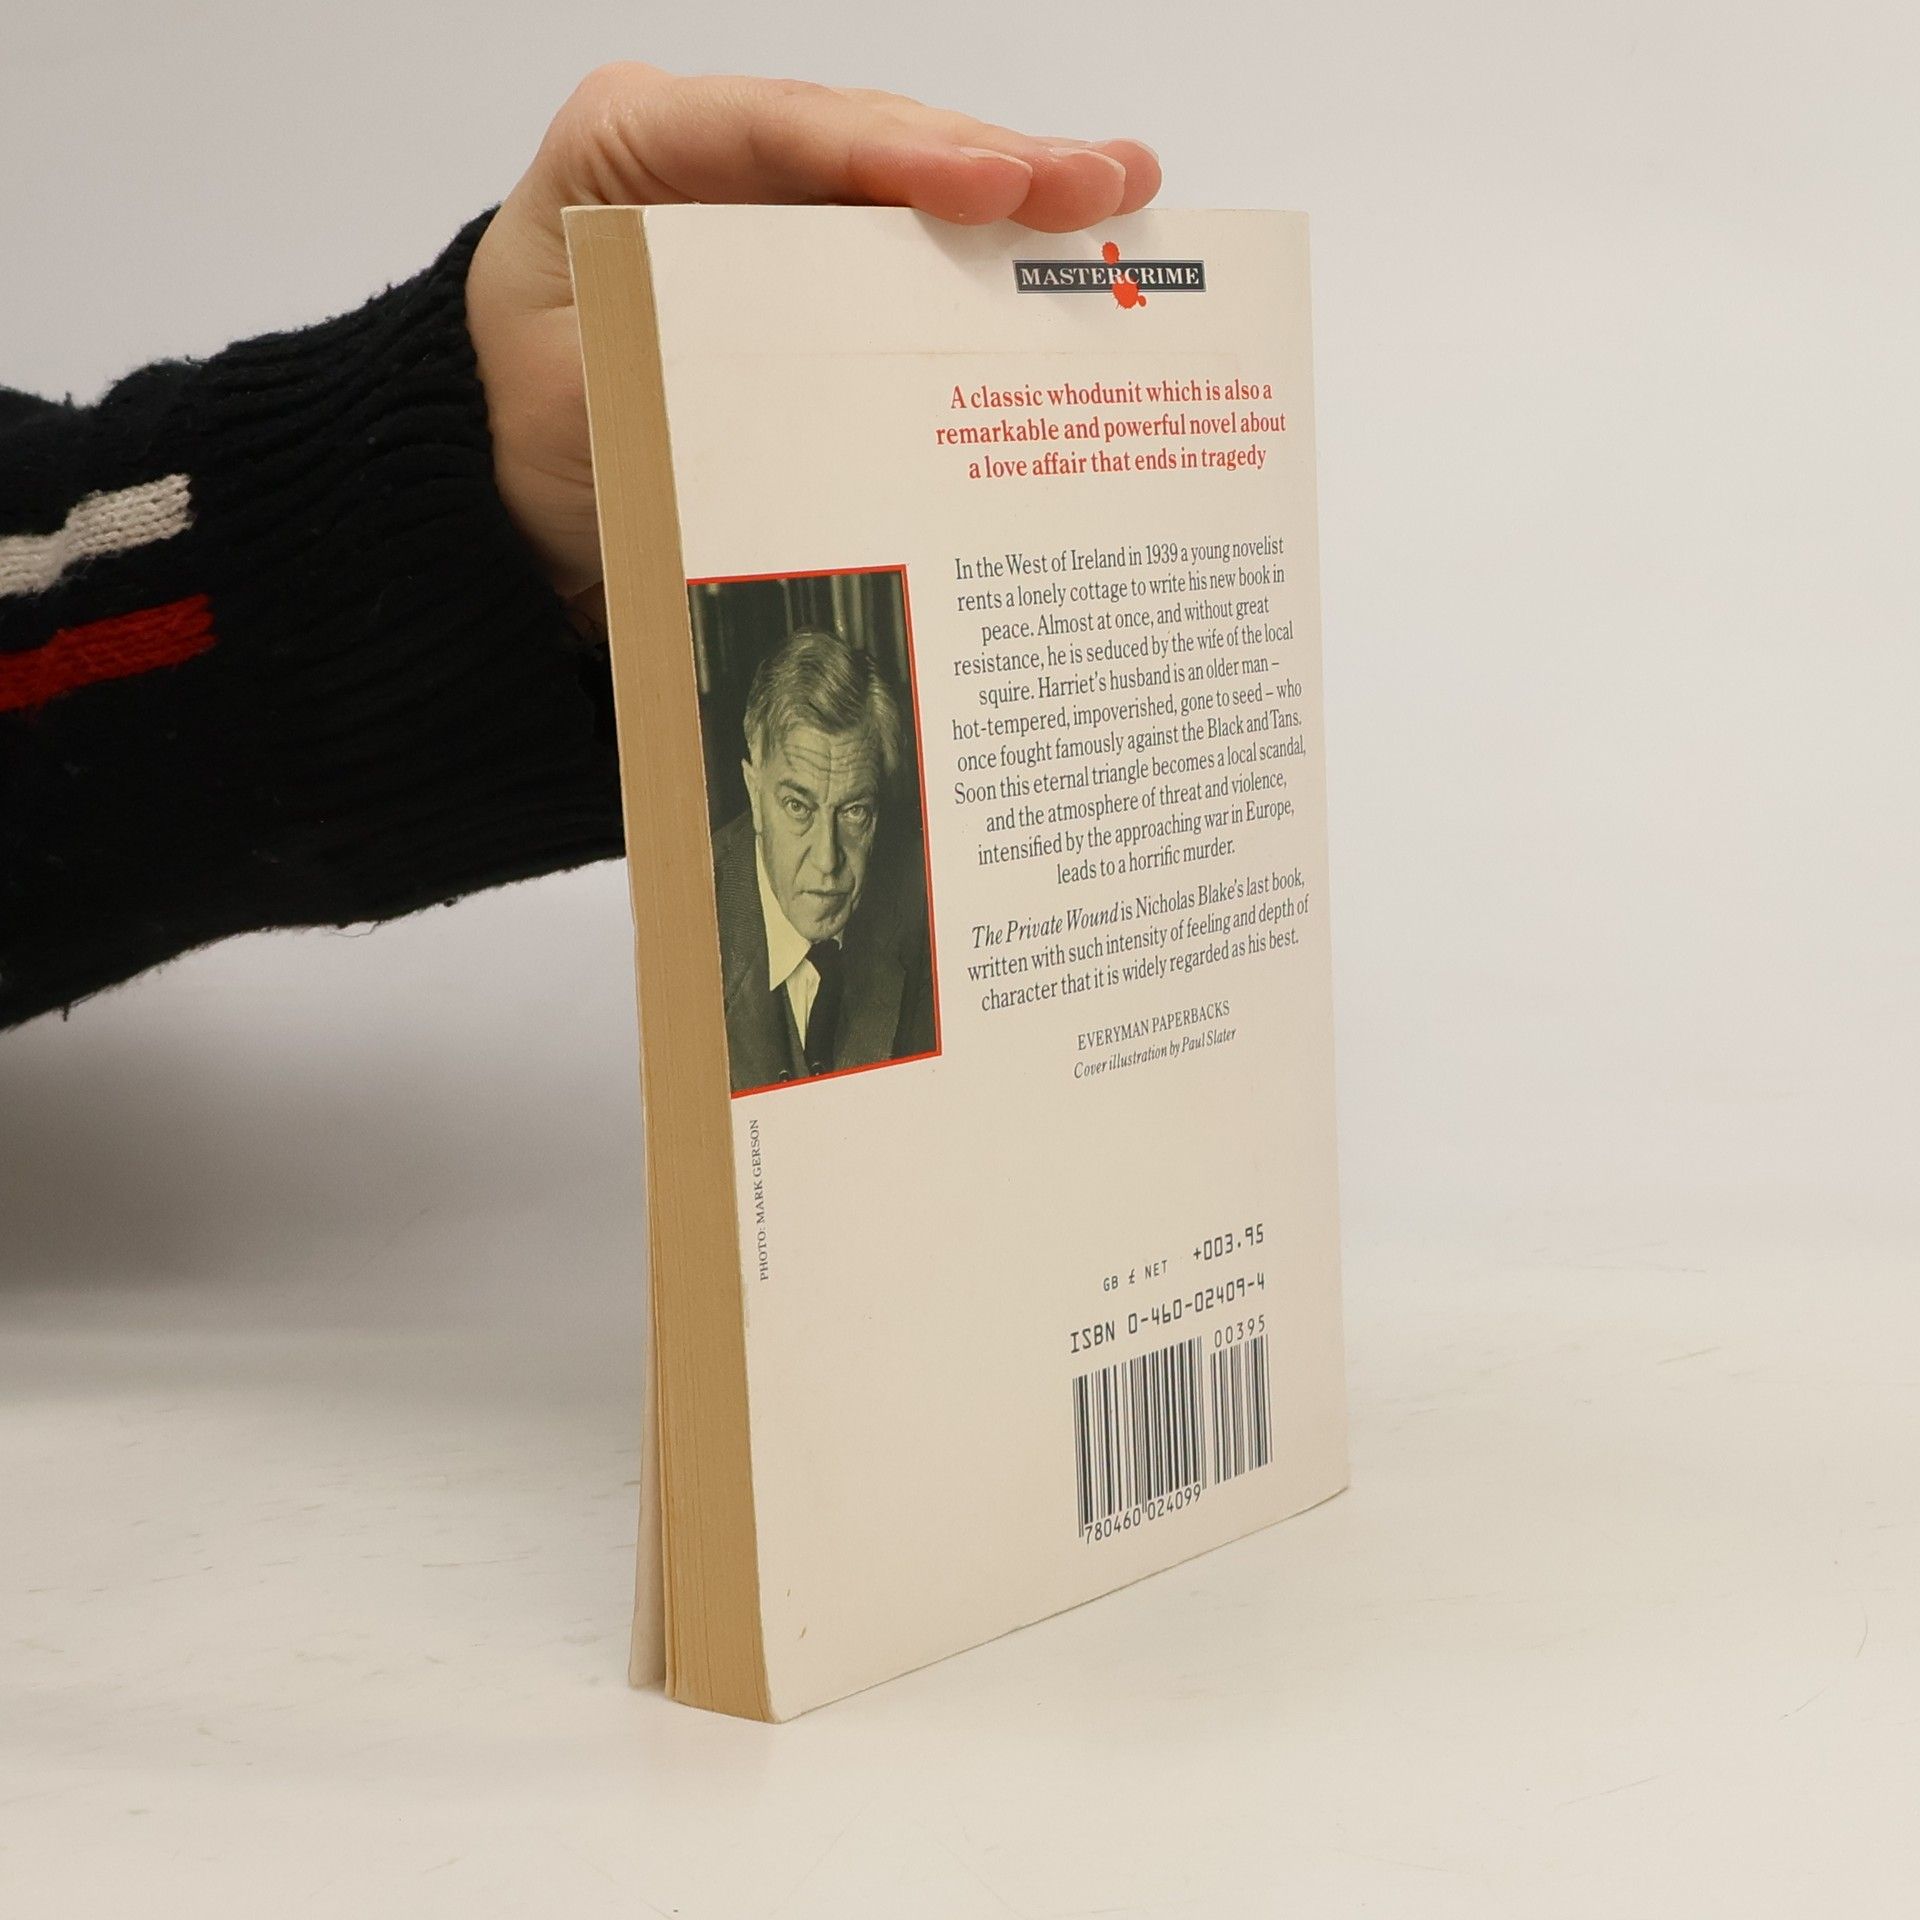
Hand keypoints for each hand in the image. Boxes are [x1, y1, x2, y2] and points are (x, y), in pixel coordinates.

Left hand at [466, 65, 1161, 600]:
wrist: (512, 486)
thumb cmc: (531, 432)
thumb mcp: (586, 393)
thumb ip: (683, 359)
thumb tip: (814, 390)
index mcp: (631, 146)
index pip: (779, 132)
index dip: (898, 152)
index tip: (996, 184)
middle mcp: (711, 156)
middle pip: (866, 143)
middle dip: (994, 163)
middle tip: (1105, 186)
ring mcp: (770, 206)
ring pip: (905, 186)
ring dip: (1017, 197)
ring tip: (1124, 195)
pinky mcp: (810, 265)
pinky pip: (905, 250)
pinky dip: (987, 255)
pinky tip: (1073, 240)